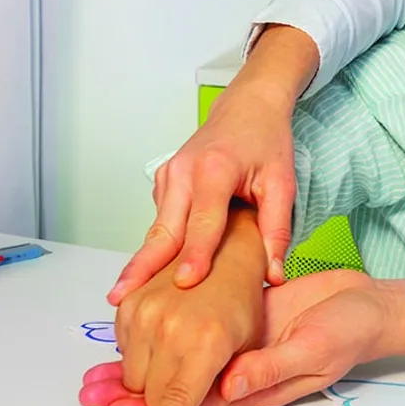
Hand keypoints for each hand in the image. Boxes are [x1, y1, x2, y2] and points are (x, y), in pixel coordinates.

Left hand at [81, 269, 384, 405]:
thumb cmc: (348, 332)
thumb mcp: (313, 350)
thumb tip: (230, 383)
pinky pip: (197, 328)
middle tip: (91, 394)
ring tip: (97, 373)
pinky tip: (137, 325)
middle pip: (178, 387)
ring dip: (139, 366)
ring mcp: (237, 343)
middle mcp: (239, 369)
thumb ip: (270, 367)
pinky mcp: (239, 317)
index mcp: (255, 385)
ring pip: (181, 361)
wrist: (367, 304)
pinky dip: (165, 329)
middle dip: (133, 396)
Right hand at [89, 208, 264, 405]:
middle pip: (149, 395)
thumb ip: (223, 382)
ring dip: (149, 376)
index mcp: (207, 343)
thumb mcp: (245, 344)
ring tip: (178, 349)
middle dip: (162, 399)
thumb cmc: (243, 299)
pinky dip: (139, 352)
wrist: (226, 246)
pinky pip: (123, 349)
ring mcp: (146, 313)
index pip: (174, 403)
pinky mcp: (129, 302)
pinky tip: (164, 332)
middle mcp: (171, 327)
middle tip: (184, 376)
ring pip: (132, 375)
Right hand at [108, 26, 318, 303]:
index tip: (185, 282)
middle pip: (164, 229)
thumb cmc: (266, 140)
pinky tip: (154, 275)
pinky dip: (157, 248)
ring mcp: (169, 176)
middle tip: (122, 298)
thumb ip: (277, 229)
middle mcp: (183, 172)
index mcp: (214, 169)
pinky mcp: (165, 183)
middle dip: (142, 266)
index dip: (196, 254)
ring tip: (128, 298)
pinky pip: (161, 221)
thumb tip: (275, 274)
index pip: (204, 220)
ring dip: (145, 262)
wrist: (248, 107)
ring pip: (158, 229)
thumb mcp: (282, 183)